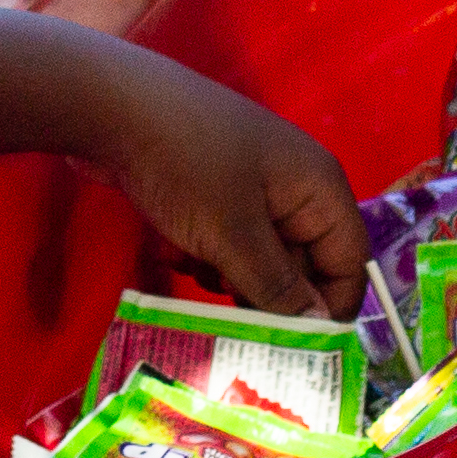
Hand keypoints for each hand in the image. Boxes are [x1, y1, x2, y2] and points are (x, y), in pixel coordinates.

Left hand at [75, 38, 367, 319]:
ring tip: (196, 270)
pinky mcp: (207, 189)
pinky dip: (198, 251)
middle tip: (237, 332)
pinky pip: (219, 239)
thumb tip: (321, 331)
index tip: (300, 352)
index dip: (330, 308)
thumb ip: (278, 288)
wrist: (107, 105)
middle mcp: (291, 185)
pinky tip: (168, 248)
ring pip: (254, 257)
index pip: (349, 261)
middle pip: (300, 264)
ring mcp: (247, 185)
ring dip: (226, 275)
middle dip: (265, 295)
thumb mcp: (234, 236)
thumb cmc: (186, 166)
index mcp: (317, 186)